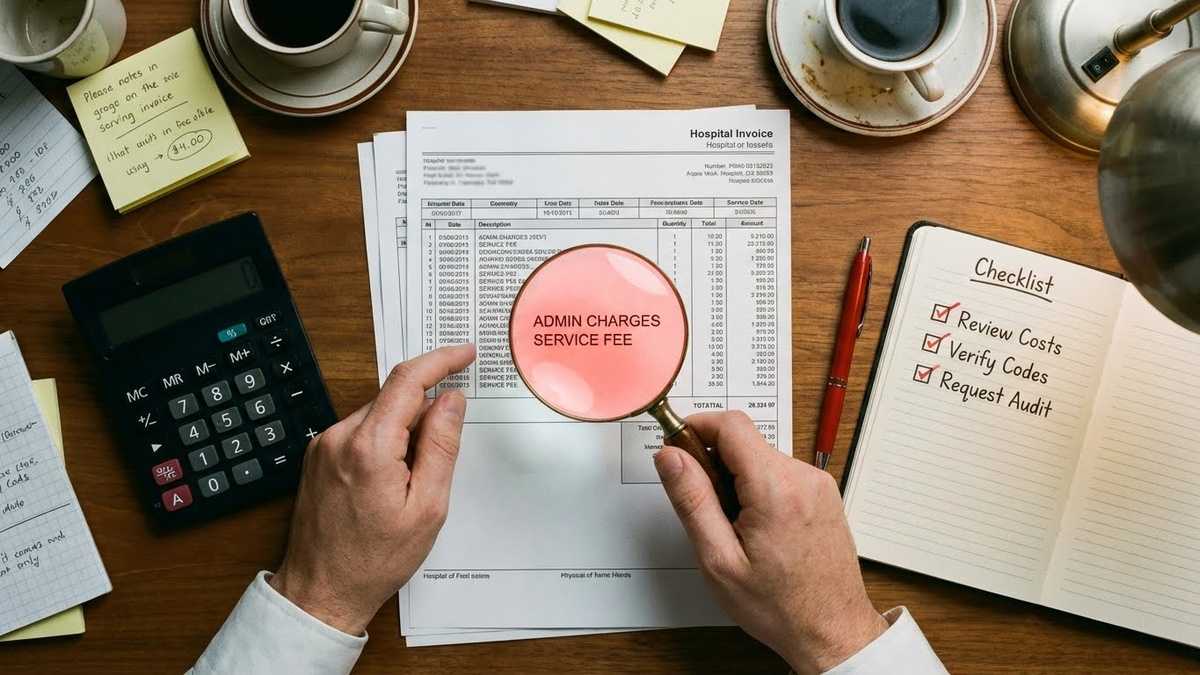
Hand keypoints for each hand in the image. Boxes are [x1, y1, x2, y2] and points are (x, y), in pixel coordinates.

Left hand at [269, 343, 475, 634]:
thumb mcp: (428, 506)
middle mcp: (339, 437)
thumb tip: (452, 400)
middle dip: (425, 414)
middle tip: (439, 458)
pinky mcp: (316, 455)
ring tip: (408, 485)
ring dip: (403, 433)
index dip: (441, 360)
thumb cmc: (375, 559)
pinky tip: (389, 483)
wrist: (322, 591)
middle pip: (394, 399)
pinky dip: (383, 443)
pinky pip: (360, 432)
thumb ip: (442, 445)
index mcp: (369, 447)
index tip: (464, 353)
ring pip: (378, 416)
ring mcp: (323, 445)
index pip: (408, 381)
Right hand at [654, 411, 887, 673]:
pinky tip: (758, 528)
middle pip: (744, 441)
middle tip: (706, 508)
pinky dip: (760, 488)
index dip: (696, 427)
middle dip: (715, 463)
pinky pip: (780, 473)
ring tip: (735, 527)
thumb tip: (669, 457)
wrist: (832, 631)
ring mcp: (819, 484)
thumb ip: (692, 500)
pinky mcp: (824, 493)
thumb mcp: (718, 560)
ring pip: (761, 457)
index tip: (676, 447)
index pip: (730, 425)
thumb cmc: (779, 606)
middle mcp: (803, 478)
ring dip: (738, 478)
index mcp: (775, 489)